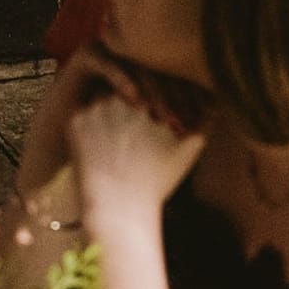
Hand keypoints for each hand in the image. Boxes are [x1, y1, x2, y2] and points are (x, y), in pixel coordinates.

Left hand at [68, 95, 207, 220]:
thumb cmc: (156, 181)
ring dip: (105, 106)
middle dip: (125, 95)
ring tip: (112, 130)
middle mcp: (121, 98)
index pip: (146, 80)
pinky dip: (88, 122)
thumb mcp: (187, 150)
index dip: (147, 93)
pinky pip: (81, 111)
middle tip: (128, 114)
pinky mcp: (75, 121)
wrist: (120, 208)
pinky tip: (95, 139)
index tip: (147, 108)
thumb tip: (214, 107)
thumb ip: (203, 123)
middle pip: (122, 83)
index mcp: (148, 100)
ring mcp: (95, 108)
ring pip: (99, 94)